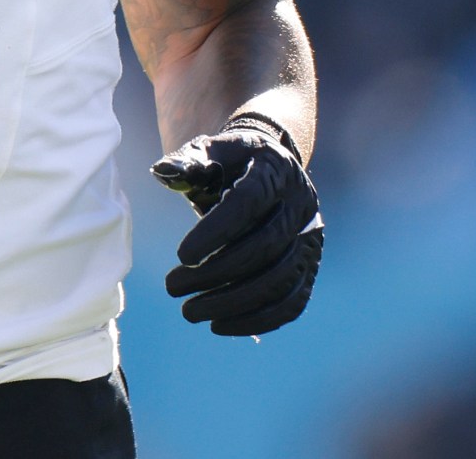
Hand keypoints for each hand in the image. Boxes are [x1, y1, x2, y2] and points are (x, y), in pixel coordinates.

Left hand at [152, 114, 321, 337]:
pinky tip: (219, 325)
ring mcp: (310, 240)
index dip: (217, 231)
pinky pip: (291, 303)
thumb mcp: (210, 150)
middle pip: (265, 247)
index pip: (249, 202)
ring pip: (279, 281)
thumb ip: (188, 161)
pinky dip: (257, 320)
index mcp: (276, 170)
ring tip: (189, 311)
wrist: (269, 170)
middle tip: (172, 287)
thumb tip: (164, 172)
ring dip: (232, 303)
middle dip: (216, 273)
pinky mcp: (309, 268)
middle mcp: (302, 206)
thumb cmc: (230, 163)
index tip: (181, 255)